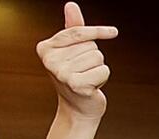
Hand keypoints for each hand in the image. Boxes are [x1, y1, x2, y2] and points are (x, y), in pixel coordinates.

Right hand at [39, 3, 117, 119]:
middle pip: (90, 45)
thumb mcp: (73, 50)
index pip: (77, 32)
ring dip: (98, 68)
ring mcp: (62, 73)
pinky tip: (92, 87)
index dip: (97, 31)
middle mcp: (50, 60)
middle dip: (93, 58)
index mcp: (45, 48)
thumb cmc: (76, 75)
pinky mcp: (77, 85)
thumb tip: (71, 4)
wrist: (78, 108)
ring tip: (87, 78)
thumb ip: (73, 28)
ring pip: (98, 57)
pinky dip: (103, 78)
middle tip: (83, 71)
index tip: (114, 32)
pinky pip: (103, 70)